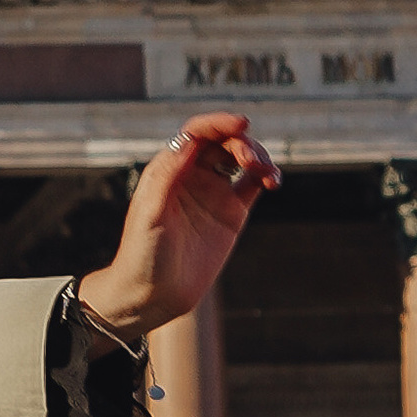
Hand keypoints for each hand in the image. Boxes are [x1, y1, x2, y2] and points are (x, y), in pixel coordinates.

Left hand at [77, 113, 279, 342]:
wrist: (154, 294)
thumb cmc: (143, 253)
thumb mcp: (150, 213)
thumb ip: (168, 175)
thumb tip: (188, 138)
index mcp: (168, 168)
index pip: (196, 133)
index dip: (219, 123)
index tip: (241, 123)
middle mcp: (191, 175)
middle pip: (223, 142)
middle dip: (241, 142)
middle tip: (250, 161)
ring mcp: (212, 192)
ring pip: (241, 159)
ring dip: (257, 155)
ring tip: (265, 171)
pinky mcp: (231, 213)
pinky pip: (253, 184)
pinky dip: (266, 175)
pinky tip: (273, 179)